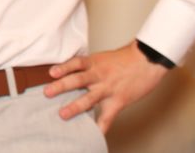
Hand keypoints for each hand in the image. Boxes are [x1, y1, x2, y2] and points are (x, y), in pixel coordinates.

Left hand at [43, 41, 168, 132]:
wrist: (147, 60)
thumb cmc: (124, 59)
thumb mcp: (102, 58)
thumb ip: (88, 66)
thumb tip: (70, 73)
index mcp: (94, 63)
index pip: (75, 63)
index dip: (63, 67)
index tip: (50, 72)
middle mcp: (99, 75)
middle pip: (77, 80)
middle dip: (61, 87)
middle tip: (47, 92)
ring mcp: (108, 89)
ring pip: (89, 98)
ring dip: (74, 107)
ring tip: (62, 114)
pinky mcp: (118, 101)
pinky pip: (108, 116)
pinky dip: (101, 126)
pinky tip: (94, 135)